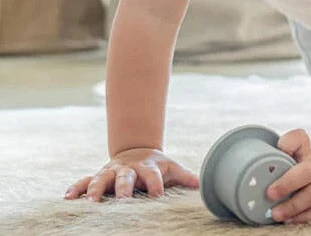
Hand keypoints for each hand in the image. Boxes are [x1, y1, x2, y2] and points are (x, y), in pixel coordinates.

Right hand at [64, 148, 198, 200]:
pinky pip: (84, 181)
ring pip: (101, 178)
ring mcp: (112, 171)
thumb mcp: (171, 168)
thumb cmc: (156, 165)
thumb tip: (200, 185)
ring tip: (91, 202)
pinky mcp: (99, 175)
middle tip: (121, 200)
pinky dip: (76, 188)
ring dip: (95, 189)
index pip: (153, 175)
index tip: (157, 195)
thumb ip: (184, 176)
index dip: (155, 184)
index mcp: (147, 167)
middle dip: (123, 188)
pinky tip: (67, 197)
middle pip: (125, 177)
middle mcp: (128, 169)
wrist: (137, 150)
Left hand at [266, 128, 310, 223]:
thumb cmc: (308, 167)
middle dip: (288, 183)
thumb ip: (283, 152)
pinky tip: (289, 219)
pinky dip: (303, 216)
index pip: (299, 139)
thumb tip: (268, 156)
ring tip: (275, 213)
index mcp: (306, 153)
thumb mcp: (298, 154)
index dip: (289, 143)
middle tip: (270, 194)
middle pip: (307, 171)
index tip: (278, 150)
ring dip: (293, 206)